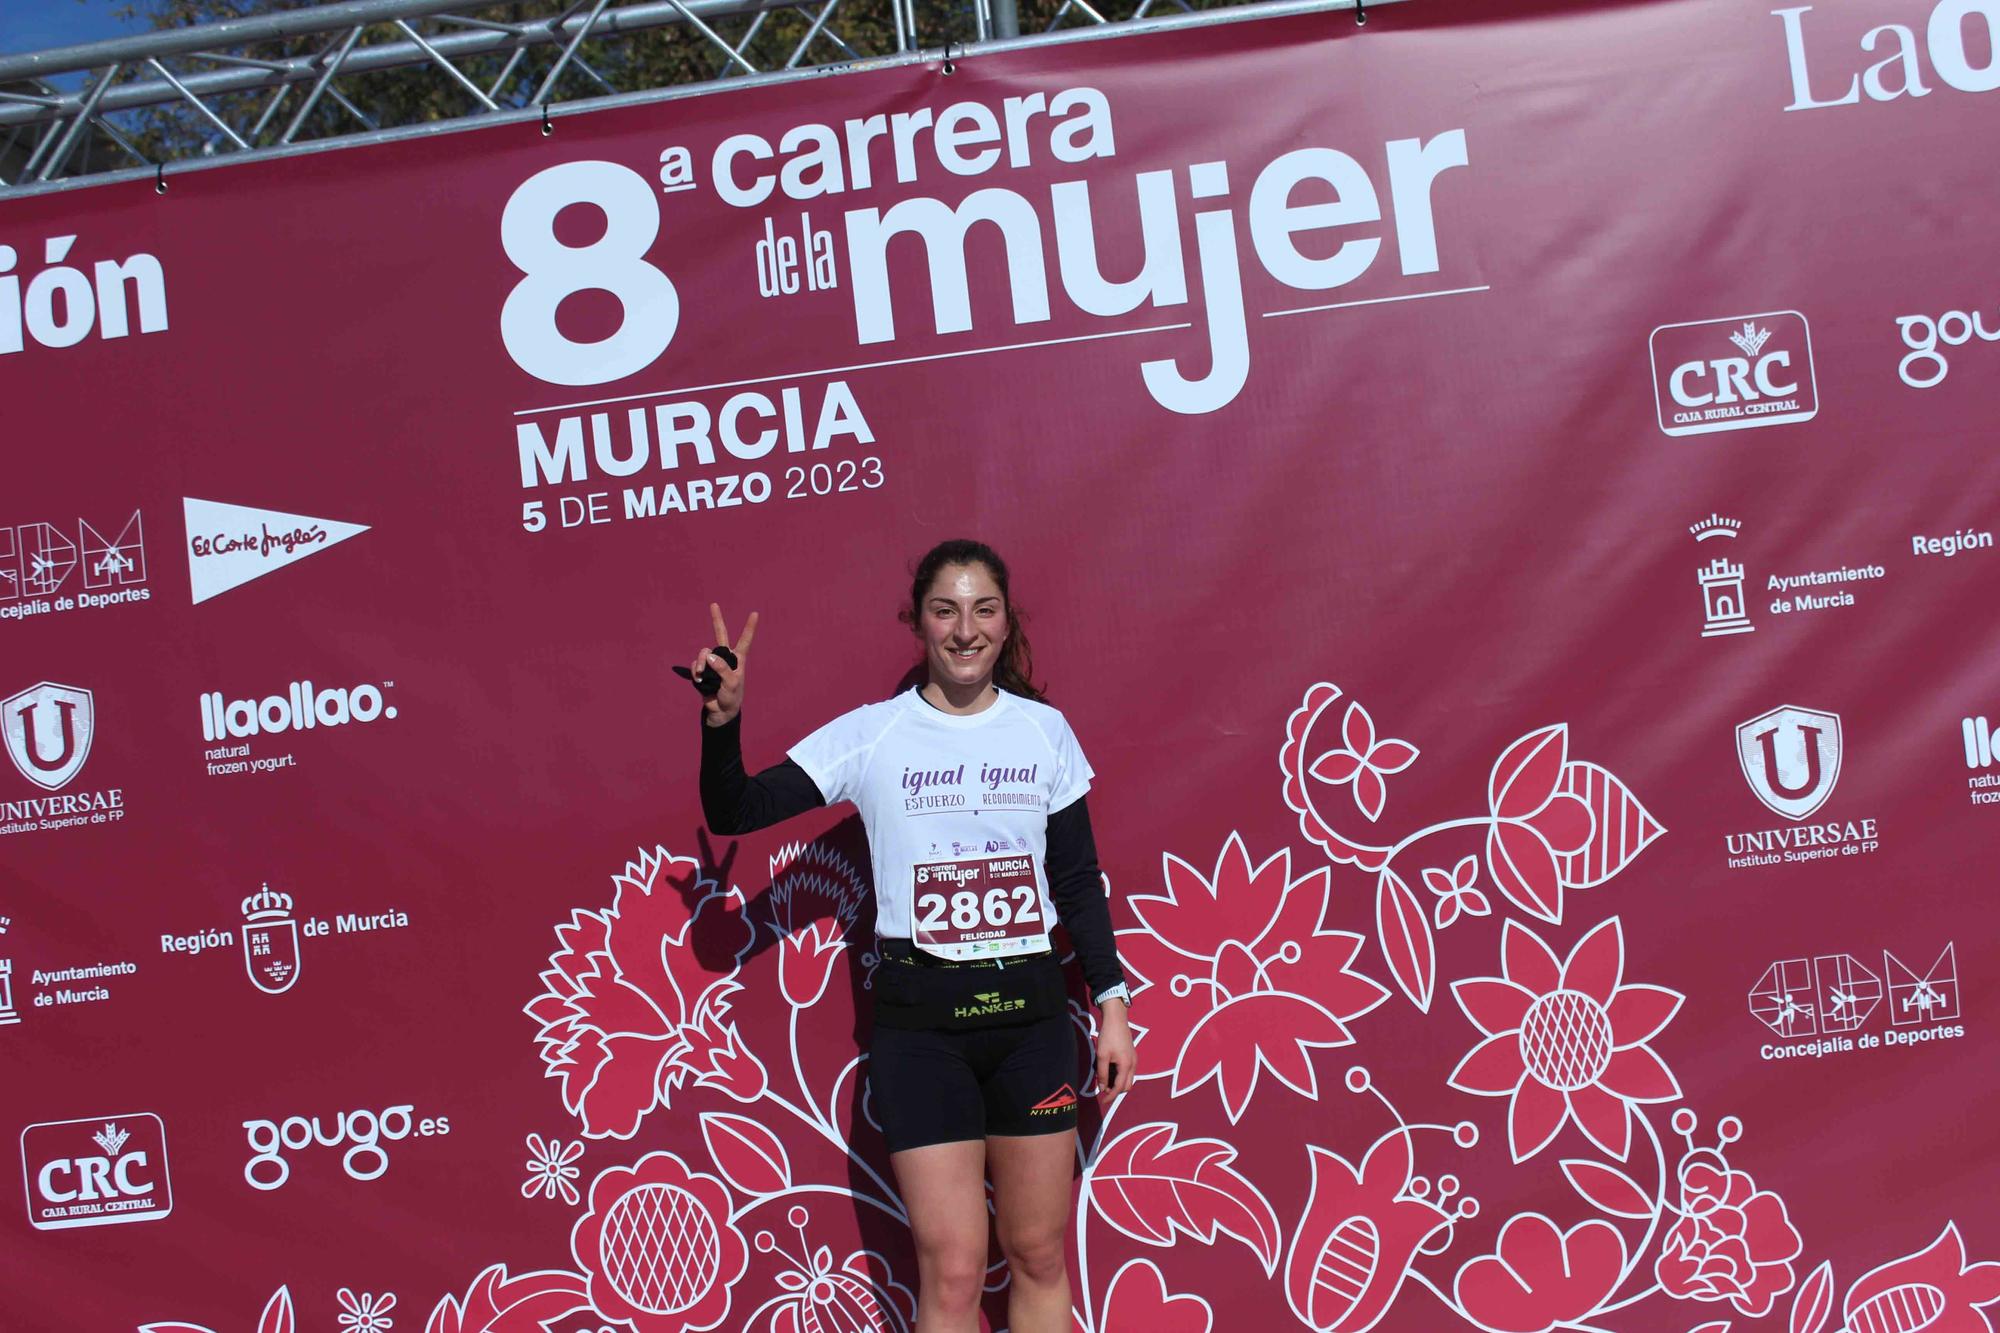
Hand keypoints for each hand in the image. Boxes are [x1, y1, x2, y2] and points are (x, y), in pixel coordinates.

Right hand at [691, 604, 757, 727]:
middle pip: (721, 634)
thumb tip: (709, 656)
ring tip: (701, 674)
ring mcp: (713, 663)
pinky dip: (695, 671)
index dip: (749, 627)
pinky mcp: (703, 670)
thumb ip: (722, 669)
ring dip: (700, 663)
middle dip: (717, 620)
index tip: (755, 613)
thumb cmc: (731, 697)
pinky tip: (698, 679)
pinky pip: (696, 664)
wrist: (720, 711)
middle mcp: (725, 658)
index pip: (745, 640)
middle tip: (714, 604)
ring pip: (704, 653)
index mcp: (738, 660)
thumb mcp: (731, 683)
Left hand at [1094, 1001, 1136, 1103]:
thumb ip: (1102, 1073)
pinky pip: (1129, 1071)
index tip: (1103, 1101)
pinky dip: (1121, 1076)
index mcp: (1126, 1066)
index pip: (1120, 1087)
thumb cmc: (1108, 1037)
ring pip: (1129, 1079)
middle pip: (1127, 1086)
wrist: (1117, 1020)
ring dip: (1119, 1083)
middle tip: (1104, 1090)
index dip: (1111, 1096)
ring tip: (1106, 1081)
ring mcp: (1135, 1059)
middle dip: (1116, 1091)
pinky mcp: (1132, 1055)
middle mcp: (1134, 1064)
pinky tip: (1111, 1071)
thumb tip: (1103, 1088)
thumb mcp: (1102, 1056)